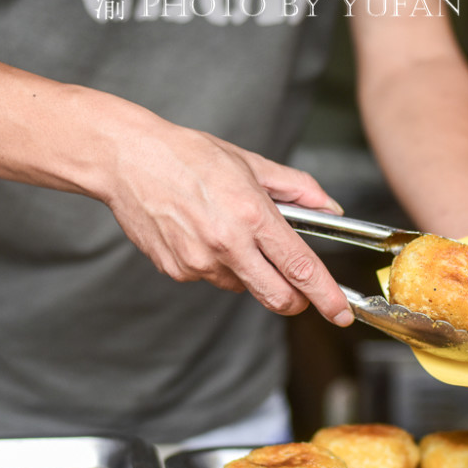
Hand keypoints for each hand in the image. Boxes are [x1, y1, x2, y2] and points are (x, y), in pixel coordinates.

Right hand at [100, 119, 354, 326]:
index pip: (300, 267)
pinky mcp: (177, 271)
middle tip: (300, 290)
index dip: (326, 296)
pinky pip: (211, 278)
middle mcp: (227, 244)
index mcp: (251, 215)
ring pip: (243, 285)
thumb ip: (297, 188)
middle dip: (296, 300)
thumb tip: (329, 208)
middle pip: (278, 297)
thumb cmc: (186, 155)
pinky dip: (216, 263)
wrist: (127, 160)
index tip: (340, 312)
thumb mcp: (250, 162)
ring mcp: (199, 262)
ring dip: (249, 271)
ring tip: (228, 231)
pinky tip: (200, 233)